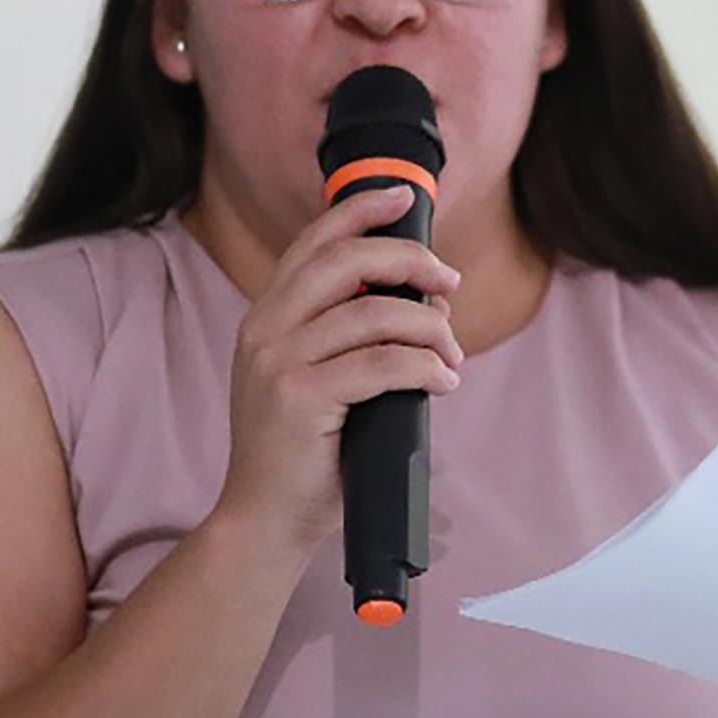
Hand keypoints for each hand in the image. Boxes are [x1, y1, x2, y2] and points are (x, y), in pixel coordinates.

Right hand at [209, 184, 463, 557]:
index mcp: (267, 317)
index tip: (402, 197)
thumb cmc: (307, 453)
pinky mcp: (300, 398)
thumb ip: (351, 335)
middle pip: (348, 262)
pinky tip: (443, 381)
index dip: (358, 210)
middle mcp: (265, 329)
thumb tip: (427, 299)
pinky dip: (426, 367)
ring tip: (451, 354)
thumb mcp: (319, 379)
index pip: (313, 243)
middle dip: (410, 261)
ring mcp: (278, 362)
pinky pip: (384, 364)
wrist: (266, 520)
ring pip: (376, 313)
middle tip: (449, 283)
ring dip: (430, 327)